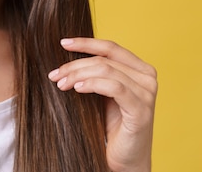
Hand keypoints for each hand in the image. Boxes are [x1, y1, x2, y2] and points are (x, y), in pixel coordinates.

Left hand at [47, 38, 157, 171]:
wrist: (125, 159)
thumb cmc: (112, 126)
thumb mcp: (102, 93)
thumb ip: (96, 73)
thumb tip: (67, 55)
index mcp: (139, 69)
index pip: (110, 47)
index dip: (85, 42)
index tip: (63, 43)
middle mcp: (147, 77)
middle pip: (104, 60)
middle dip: (74, 65)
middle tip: (55, 75)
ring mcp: (147, 93)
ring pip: (106, 70)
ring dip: (78, 75)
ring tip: (61, 84)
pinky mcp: (141, 110)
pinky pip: (114, 87)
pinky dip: (92, 84)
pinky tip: (77, 88)